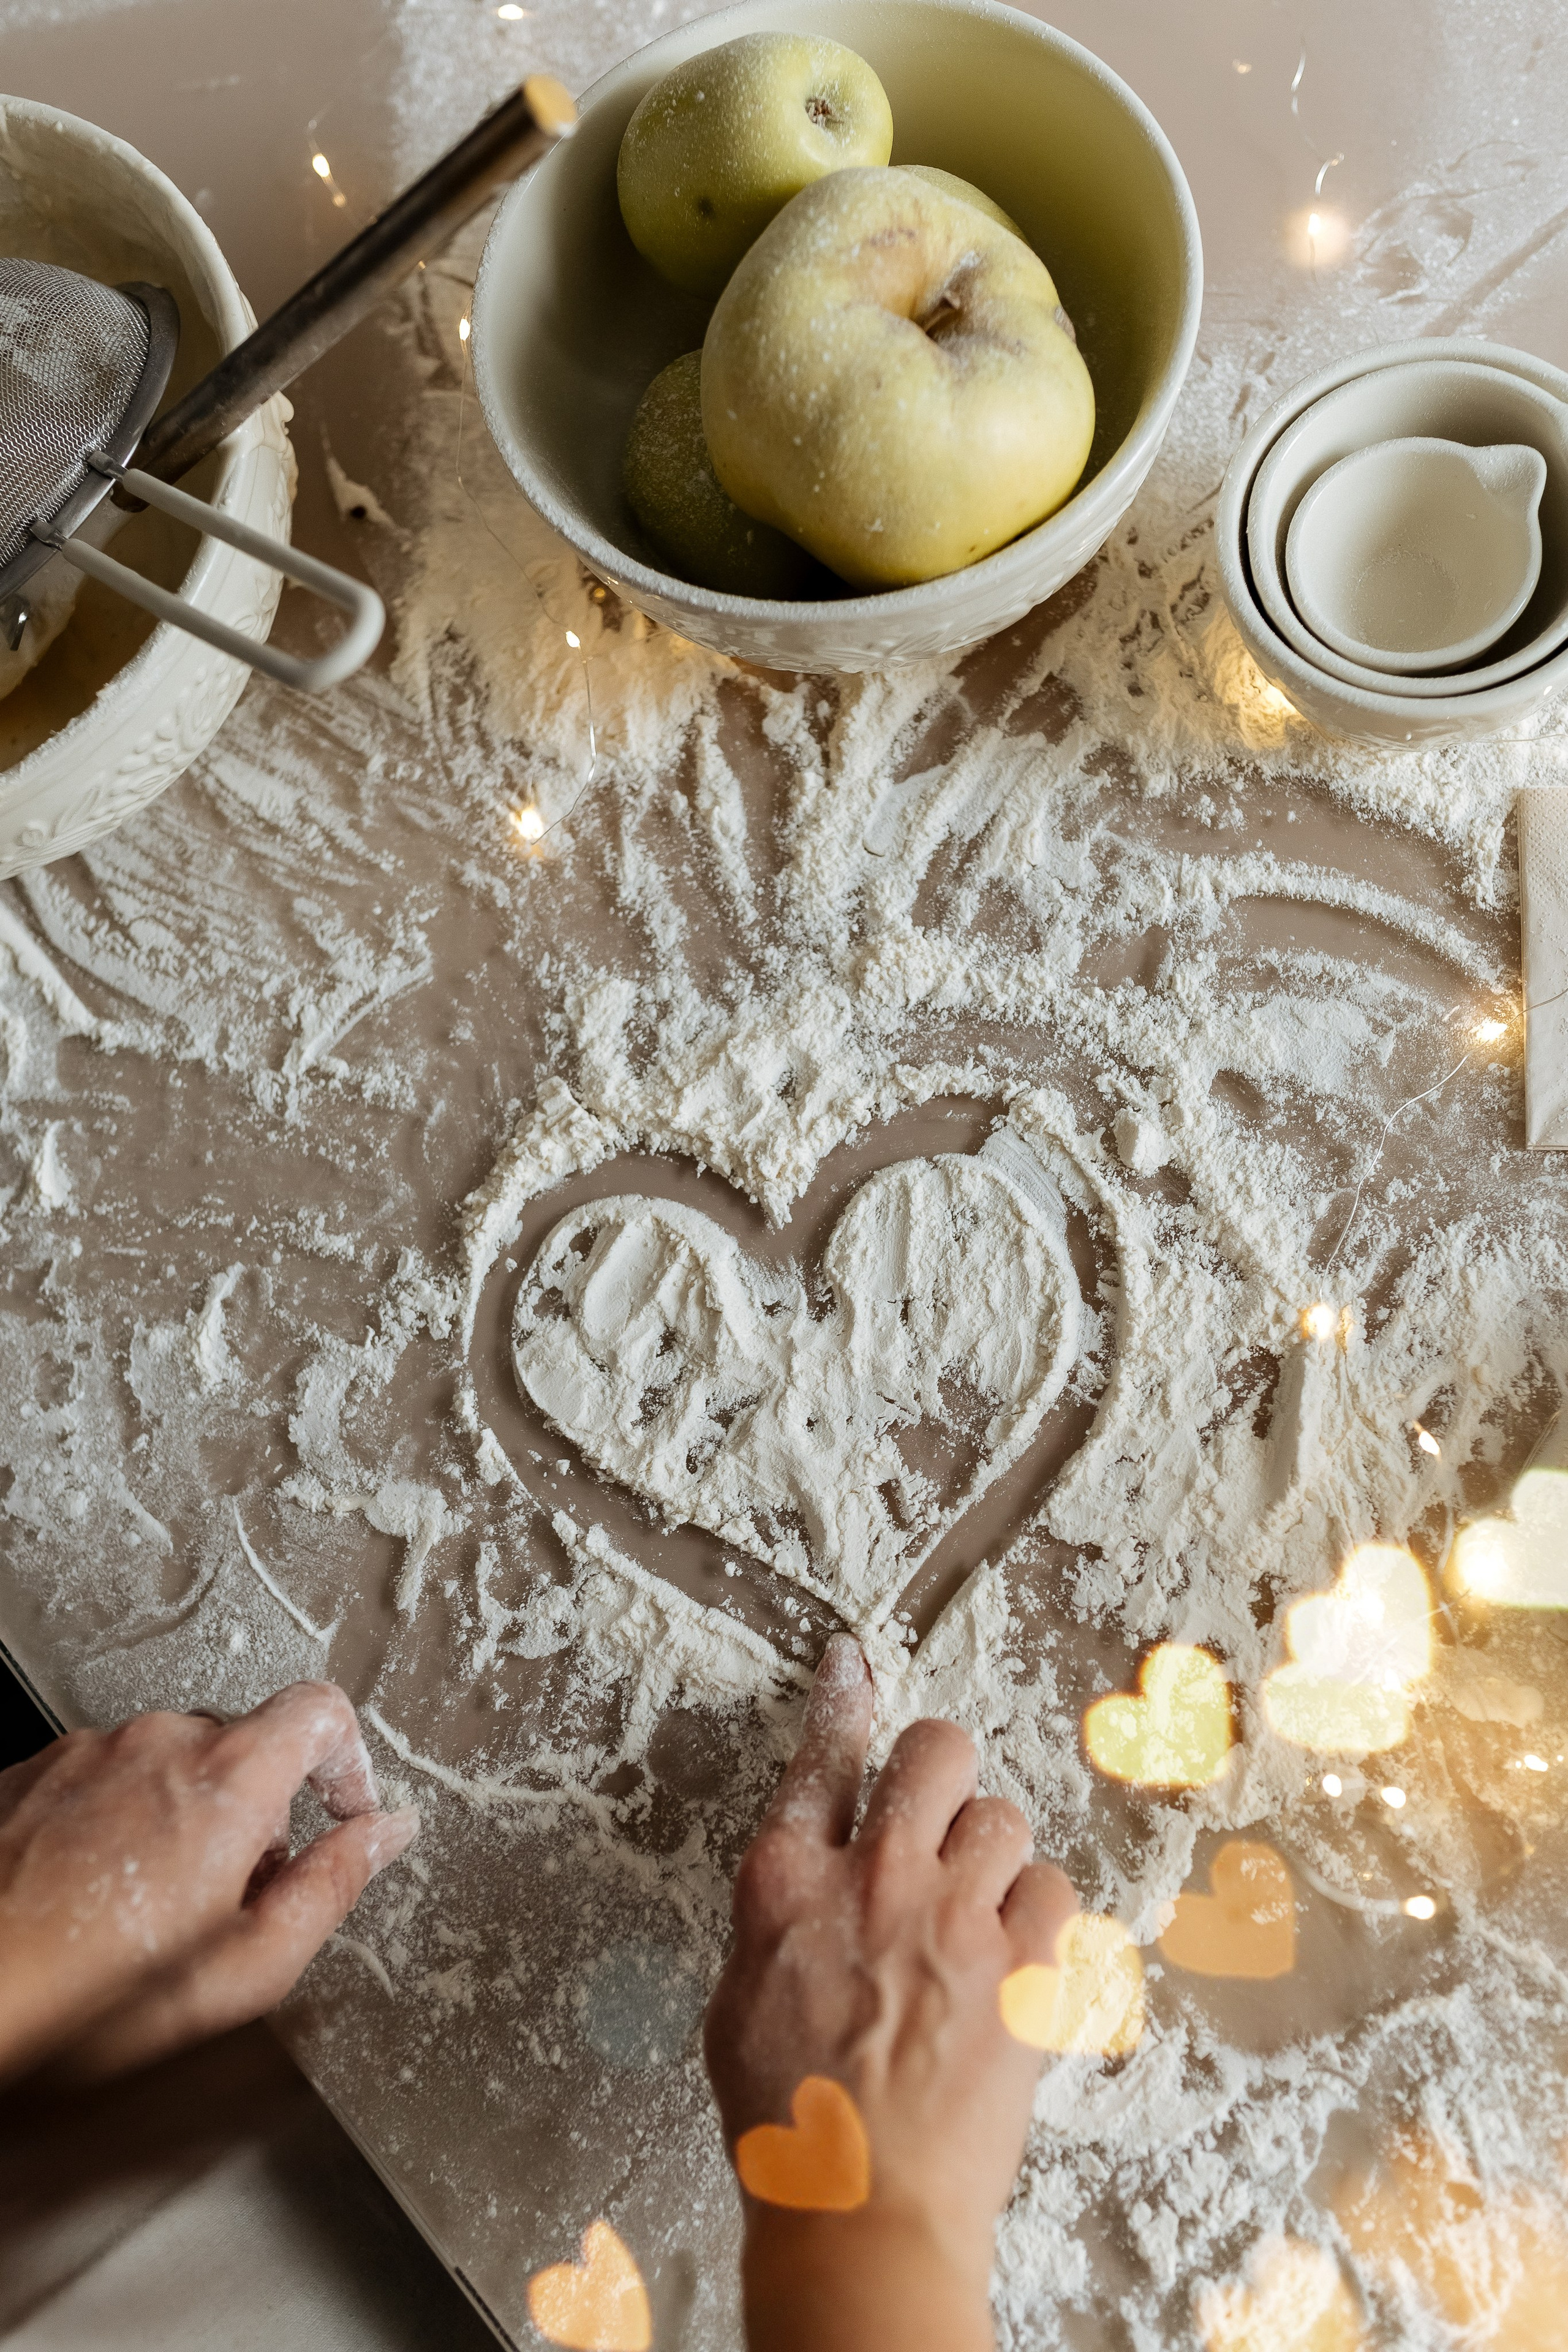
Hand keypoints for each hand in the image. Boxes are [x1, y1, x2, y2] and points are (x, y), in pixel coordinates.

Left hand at [0, 1680, 416, 2085]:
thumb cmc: (87, 2000)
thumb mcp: (244, 1971)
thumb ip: (332, 1888)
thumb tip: (386, 1834)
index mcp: (225, 1780)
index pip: (321, 1711)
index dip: (348, 1763)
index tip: (342, 1816)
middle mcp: (157, 1743)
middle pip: (243, 1749)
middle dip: (256, 1818)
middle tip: (229, 1905)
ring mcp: (87, 1752)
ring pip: (170, 1766)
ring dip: (182, 1823)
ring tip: (148, 1916)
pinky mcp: (31, 1772)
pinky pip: (104, 1779)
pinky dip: (118, 1825)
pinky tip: (93, 1902)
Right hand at [704, 1634, 1076, 2351]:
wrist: (863, 2209)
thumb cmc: (789, 2121)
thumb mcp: (740, 1997)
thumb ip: (781, 1913)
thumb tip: (808, 1871)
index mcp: (787, 1882)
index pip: (821, 1755)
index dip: (843, 1699)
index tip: (854, 1662)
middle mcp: (872, 1877)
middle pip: (935, 1752)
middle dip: (940, 1771)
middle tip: (935, 1817)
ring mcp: (953, 1917)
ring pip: (1002, 1815)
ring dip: (990, 1854)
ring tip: (973, 1911)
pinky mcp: (1022, 1967)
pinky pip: (1053, 1887)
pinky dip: (1037, 1913)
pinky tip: (1011, 1954)